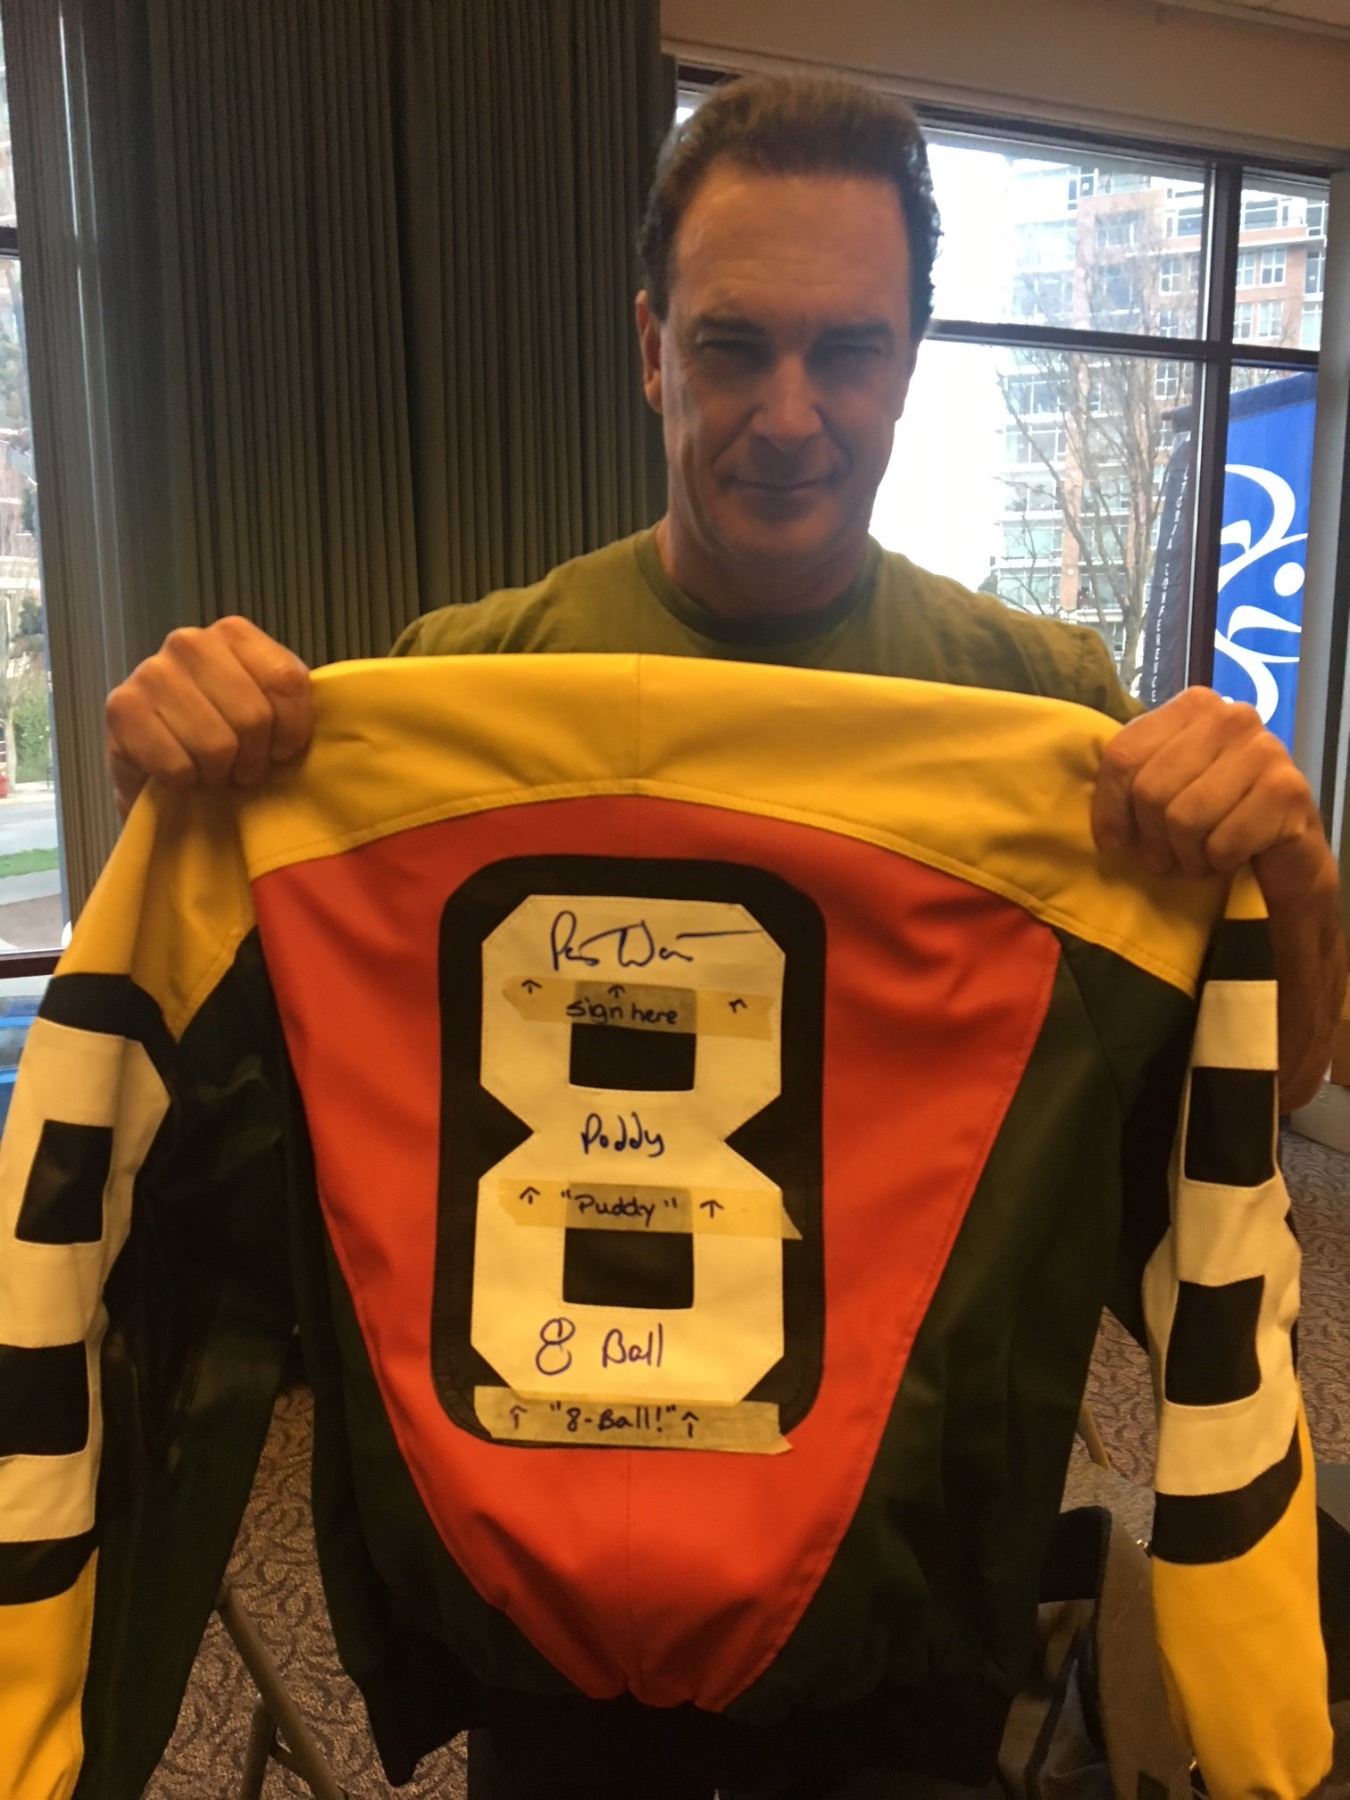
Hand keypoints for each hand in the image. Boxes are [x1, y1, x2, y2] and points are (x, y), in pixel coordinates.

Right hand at [105, 616, 313, 819]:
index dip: (293, 732)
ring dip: (217, 774)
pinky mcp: (120, 708)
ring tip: (209, 770)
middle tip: (239, 768)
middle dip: (253, 759)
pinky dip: (184, 782)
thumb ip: (293, 702)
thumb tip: (337, 713)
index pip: (287, 682)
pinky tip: (178, 773)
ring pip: (216, 744)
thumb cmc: (225, 740)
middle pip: (253, 716)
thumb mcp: (270, 712)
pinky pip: (176, 764)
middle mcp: (190, 642)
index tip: (282, 751)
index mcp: (235, 634)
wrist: (159, 772)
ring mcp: (151, 671)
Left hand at [1092, 686, 1344, 1109]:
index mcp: (1192, 704)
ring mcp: (1265, 750)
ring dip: (1186, 855)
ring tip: (1199, 857)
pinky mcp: (1288, 792)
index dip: (1110, 811)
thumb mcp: (1165, 785)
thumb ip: (1128, 775)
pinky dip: (1217, 863)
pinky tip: (1230, 857)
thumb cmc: (1214, 817)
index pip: (1121, 758)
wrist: (1286, 851)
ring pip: (1184, 818)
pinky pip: (1220, 842)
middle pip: (1151, 790)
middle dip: (1153, 839)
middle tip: (1170, 856)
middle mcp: (1232, 715)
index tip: (1119, 842)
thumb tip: (1064, 793)